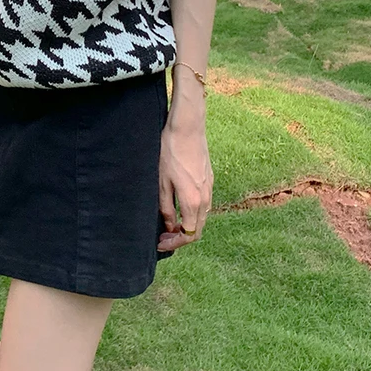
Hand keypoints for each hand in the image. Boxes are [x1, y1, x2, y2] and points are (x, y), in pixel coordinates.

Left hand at [157, 73, 212, 251]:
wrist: (187, 128)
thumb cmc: (171, 152)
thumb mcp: (162, 182)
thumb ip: (166, 206)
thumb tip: (169, 224)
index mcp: (193, 202)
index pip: (189, 234)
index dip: (175, 242)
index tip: (161, 242)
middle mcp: (206, 198)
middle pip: (197, 228)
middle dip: (180, 236)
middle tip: (163, 235)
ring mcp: (210, 188)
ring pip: (201, 216)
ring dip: (187, 224)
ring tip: (169, 222)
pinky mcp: (209, 178)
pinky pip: (204, 203)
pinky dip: (193, 212)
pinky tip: (179, 206)